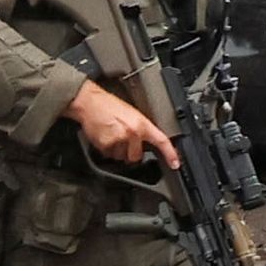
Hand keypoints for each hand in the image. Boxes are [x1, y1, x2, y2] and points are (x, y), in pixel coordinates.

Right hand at [65, 76, 179, 167]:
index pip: (161, 141)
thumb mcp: (131, 113)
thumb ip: (140, 129)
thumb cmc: (108, 105)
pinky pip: (108, 154)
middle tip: (123, 142)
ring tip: (111, 135)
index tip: (175, 163)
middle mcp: (132, 133)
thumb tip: (145, 142)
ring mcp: (119, 139)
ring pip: (120, 157)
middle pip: (136, 156)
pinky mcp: (105, 144)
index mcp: (142, 124)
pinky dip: (105, 149)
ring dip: (116, 150)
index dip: (170, 154)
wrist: (89, 102)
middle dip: (130, 152)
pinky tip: (103, 137)